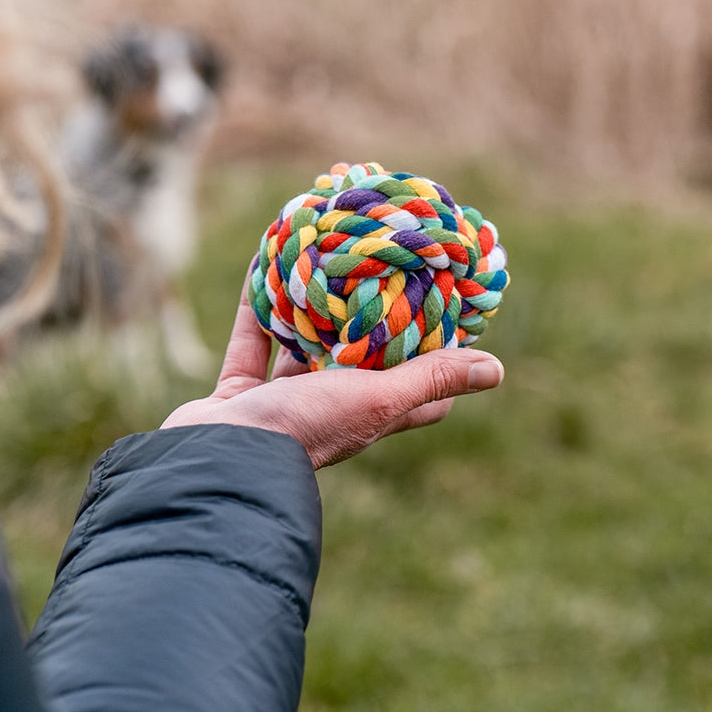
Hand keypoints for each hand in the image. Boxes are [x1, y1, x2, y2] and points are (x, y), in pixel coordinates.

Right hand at [161, 275, 504, 468]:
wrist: (215, 458)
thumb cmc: (305, 428)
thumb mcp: (376, 399)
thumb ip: (429, 379)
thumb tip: (496, 370)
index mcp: (367, 414)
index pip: (418, 392)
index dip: (437, 358)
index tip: (448, 313)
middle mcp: (328, 408)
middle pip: (356, 356)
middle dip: (367, 314)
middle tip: (381, 265)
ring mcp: (280, 402)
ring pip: (300, 342)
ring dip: (309, 302)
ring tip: (323, 253)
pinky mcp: (239, 393)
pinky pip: (252, 338)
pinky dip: (259, 302)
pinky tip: (267, 260)